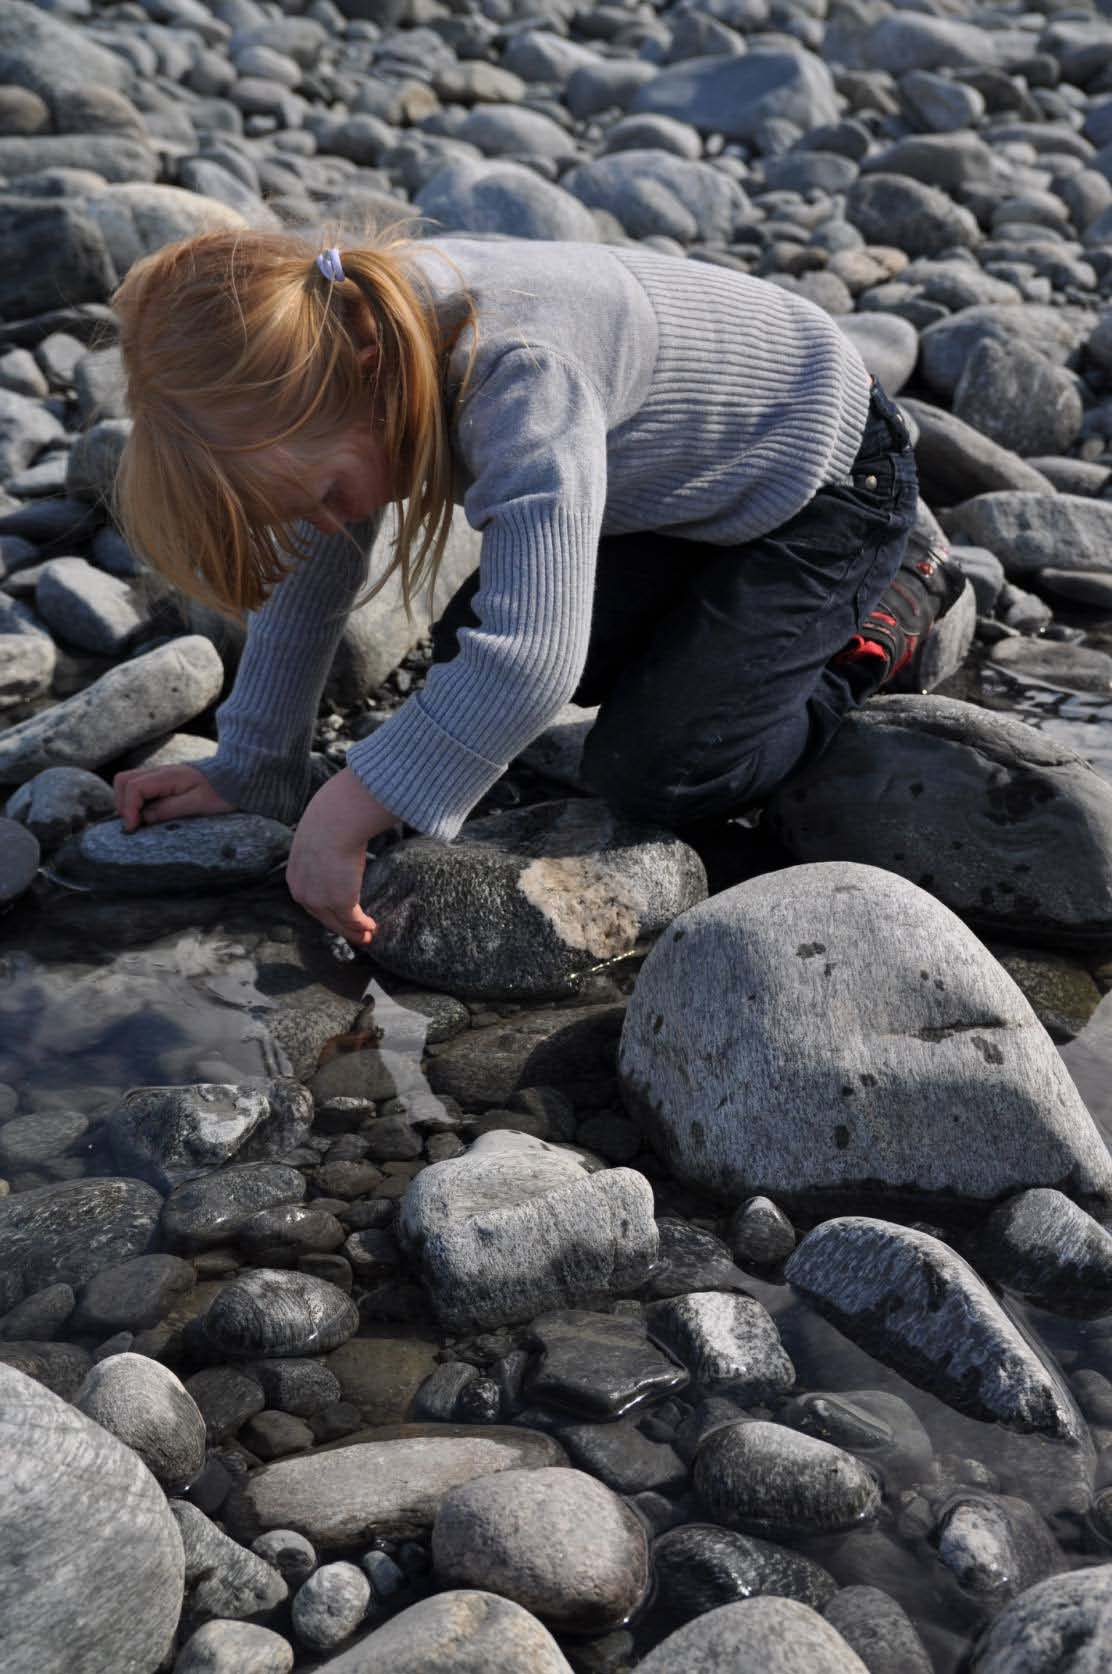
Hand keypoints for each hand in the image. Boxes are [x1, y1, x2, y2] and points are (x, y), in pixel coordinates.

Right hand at [114, 764, 235, 830]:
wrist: (238, 777)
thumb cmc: (221, 792)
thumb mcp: (197, 805)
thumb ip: (168, 810)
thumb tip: (143, 818)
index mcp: (167, 776)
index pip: (133, 787)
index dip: (128, 808)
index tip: (133, 828)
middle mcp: (160, 771)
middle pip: (124, 780)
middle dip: (122, 804)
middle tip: (134, 825)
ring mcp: (160, 775)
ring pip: (129, 782)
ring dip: (127, 802)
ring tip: (138, 822)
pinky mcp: (164, 781)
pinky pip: (140, 787)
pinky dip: (136, 800)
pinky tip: (146, 815)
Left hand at [286, 767, 398, 946]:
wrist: (334, 822)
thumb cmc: (329, 819)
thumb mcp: (316, 837)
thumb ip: (322, 847)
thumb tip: (335, 839)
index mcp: (295, 877)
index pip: (310, 900)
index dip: (326, 910)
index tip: (338, 915)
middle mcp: (303, 894)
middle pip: (323, 917)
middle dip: (341, 927)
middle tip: (356, 934)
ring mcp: (322, 901)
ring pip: (338, 923)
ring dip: (354, 931)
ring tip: (367, 935)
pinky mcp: (342, 903)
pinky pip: (354, 920)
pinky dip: (364, 926)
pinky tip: (373, 926)